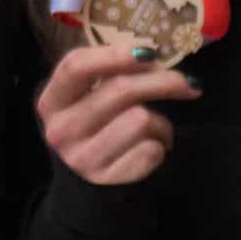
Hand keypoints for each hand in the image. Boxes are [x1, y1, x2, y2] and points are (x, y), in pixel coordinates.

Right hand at [37, 41, 198, 186]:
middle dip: (164, 82)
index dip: (114, 54)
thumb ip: (110, 73)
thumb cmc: (97, 127)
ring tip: (155, 129)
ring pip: (142, 120)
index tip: (149, 52)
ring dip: (161, 123)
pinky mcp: (107, 180)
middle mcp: (61, 130)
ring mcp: (82, 158)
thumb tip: (152, 55)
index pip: (76, 66)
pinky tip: (150, 148)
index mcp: (52, 101)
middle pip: (121, 90)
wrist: (89, 187)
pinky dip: (160, 145)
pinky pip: (151, 150)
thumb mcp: (88, 98)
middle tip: (189, 83)